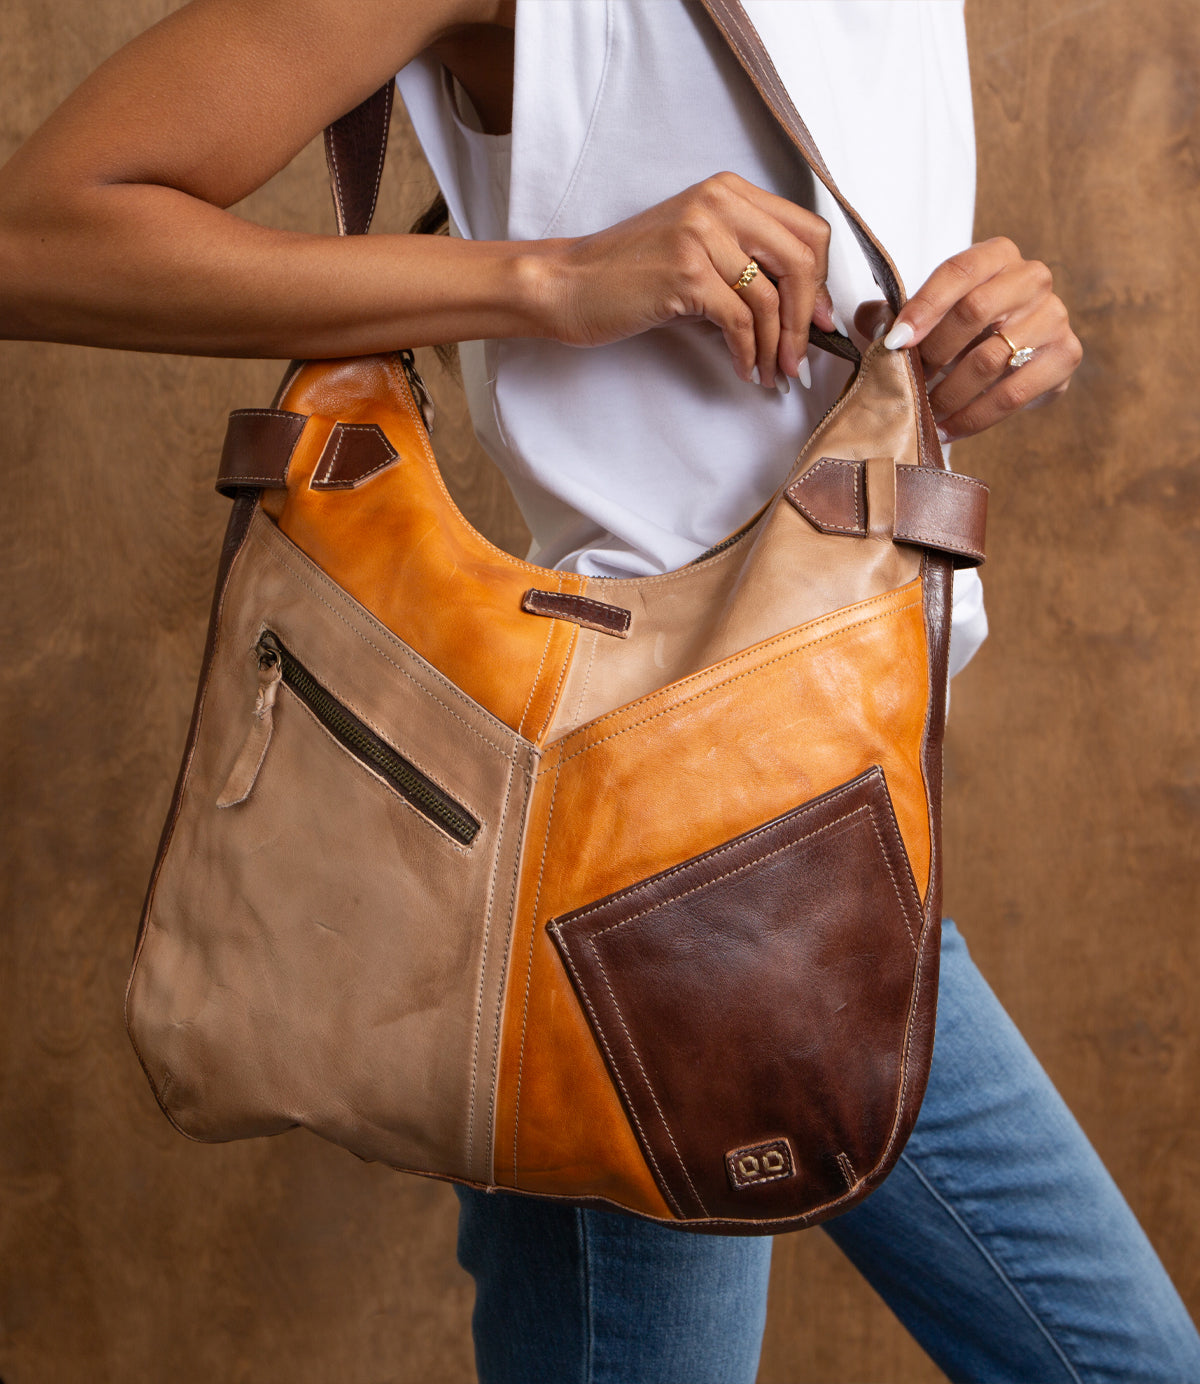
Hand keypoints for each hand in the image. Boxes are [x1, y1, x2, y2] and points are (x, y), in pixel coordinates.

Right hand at [542, 172, 837, 389]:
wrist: (569, 284)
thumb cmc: (630, 274)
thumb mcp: (696, 248)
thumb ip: (746, 259)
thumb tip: (807, 305)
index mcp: (728, 191)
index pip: (807, 230)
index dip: (823, 282)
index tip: (819, 321)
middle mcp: (719, 203)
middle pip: (801, 261)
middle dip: (808, 319)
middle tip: (801, 357)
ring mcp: (701, 236)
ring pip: (771, 298)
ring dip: (778, 346)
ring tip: (772, 373)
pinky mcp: (685, 274)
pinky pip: (739, 321)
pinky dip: (748, 352)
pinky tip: (743, 368)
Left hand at [854, 237, 1082, 442]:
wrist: (1015, 353)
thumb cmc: (962, 328)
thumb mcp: (926, 313)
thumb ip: (892, 313)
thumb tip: (872, 323)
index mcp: (997, 255)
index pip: (958, 270)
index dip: (923, 306)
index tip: (895, 341)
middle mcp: (1032, 277)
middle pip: (975, 311)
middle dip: (934, 353)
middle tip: (909, 383)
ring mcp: (1054, 315)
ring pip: (991, 358)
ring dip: (949, 393)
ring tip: (924, 413)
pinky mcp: (1065, 355)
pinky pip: (1013, 394)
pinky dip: (973, 418)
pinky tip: (947, 429)